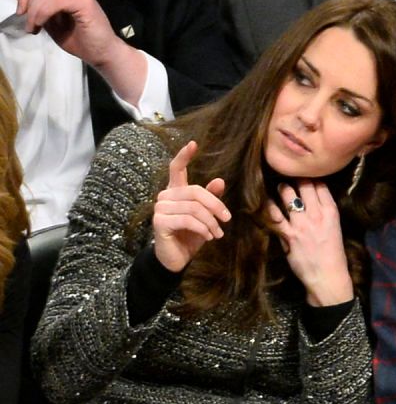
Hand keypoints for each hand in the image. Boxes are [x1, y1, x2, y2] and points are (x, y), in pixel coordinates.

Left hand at [15, 0, 146, 103]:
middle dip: (28, 6)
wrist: (102, 54)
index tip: (23, 16)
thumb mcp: (51, 21)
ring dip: (33, 13)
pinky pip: (53, 1)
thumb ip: (37, 6)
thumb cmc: (81, 40)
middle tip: (29, 26)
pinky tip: (40, 26)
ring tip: (33, 29)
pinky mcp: (83, 0)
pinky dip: (41, 14)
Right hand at [152, 141, 229, 272]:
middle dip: (215, 206)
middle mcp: (165, 196)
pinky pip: (188, 220)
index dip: (184, 155)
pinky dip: (203, 229)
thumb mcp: (205, 218)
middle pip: (195, 191)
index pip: (176, 168)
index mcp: (175, 191)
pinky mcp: (160, 222)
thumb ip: (210, 200)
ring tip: (218, 233)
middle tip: (227, 219)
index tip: (193, 143)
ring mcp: (160, 208)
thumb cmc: (190, 237)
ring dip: (210, 222)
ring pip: (194, 208)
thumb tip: (220, 181)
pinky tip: (209, 237)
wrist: (176, 259)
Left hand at [267, 181, 353, 306]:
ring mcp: (302, 224)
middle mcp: (317, 214)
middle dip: (297, 178)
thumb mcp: (334, 228)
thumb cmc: (333, 255)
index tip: (305, 175)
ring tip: (280, 188)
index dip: (312, 177)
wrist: (328, 277)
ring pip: (289, 194)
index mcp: (331, 212)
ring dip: (283, 188)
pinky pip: (275, 215)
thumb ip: (324, 212)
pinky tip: (266, 202)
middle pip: (305, 185)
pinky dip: (269, 206)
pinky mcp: (289, 235)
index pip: (320, 184)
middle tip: (291, 177)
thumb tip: (312, 200)